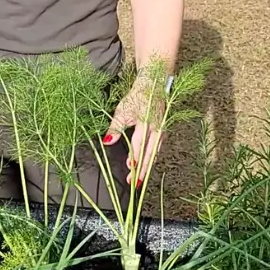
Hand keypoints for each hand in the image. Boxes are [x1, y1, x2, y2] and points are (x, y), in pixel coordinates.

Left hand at [103, 73, 165, 187]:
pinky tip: (147, 164)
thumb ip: (115, 128)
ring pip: (155, 152)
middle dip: (142, 169)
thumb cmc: (137, 97)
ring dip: (147, 166)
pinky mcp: (162, 131)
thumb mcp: (122, 111)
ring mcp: (161, 130)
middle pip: (149, 153)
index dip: (135, 157)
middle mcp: (156, 128)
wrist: (153, 87)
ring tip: (140, 178)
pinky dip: (152, 157)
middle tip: (135, 182)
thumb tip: (107, 142)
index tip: (130, 168)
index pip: (139, 144)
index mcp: (145, 123)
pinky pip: (158, 148)